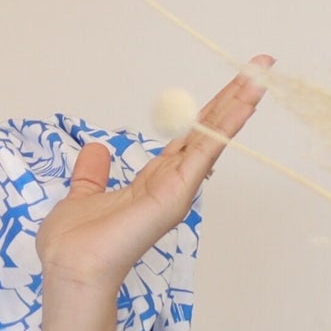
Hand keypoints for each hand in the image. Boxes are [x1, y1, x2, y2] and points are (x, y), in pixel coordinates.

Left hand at [33, 59, 268, 303]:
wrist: (70, 265)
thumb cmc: (75, 243)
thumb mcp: (84, 194)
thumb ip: (93, 173)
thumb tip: (96, 148)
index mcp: (154, 180)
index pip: (189, 136)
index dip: (210, 109)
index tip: (231, 85)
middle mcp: (173, 183)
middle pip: (208, 131)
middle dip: (234, 97)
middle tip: (259, 66)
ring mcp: (178, 189)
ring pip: (213, 138)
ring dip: (238, 105)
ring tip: (261, 76)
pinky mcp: (176, 193)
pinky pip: (204, 153)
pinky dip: (224, 127)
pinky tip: (242, 105)